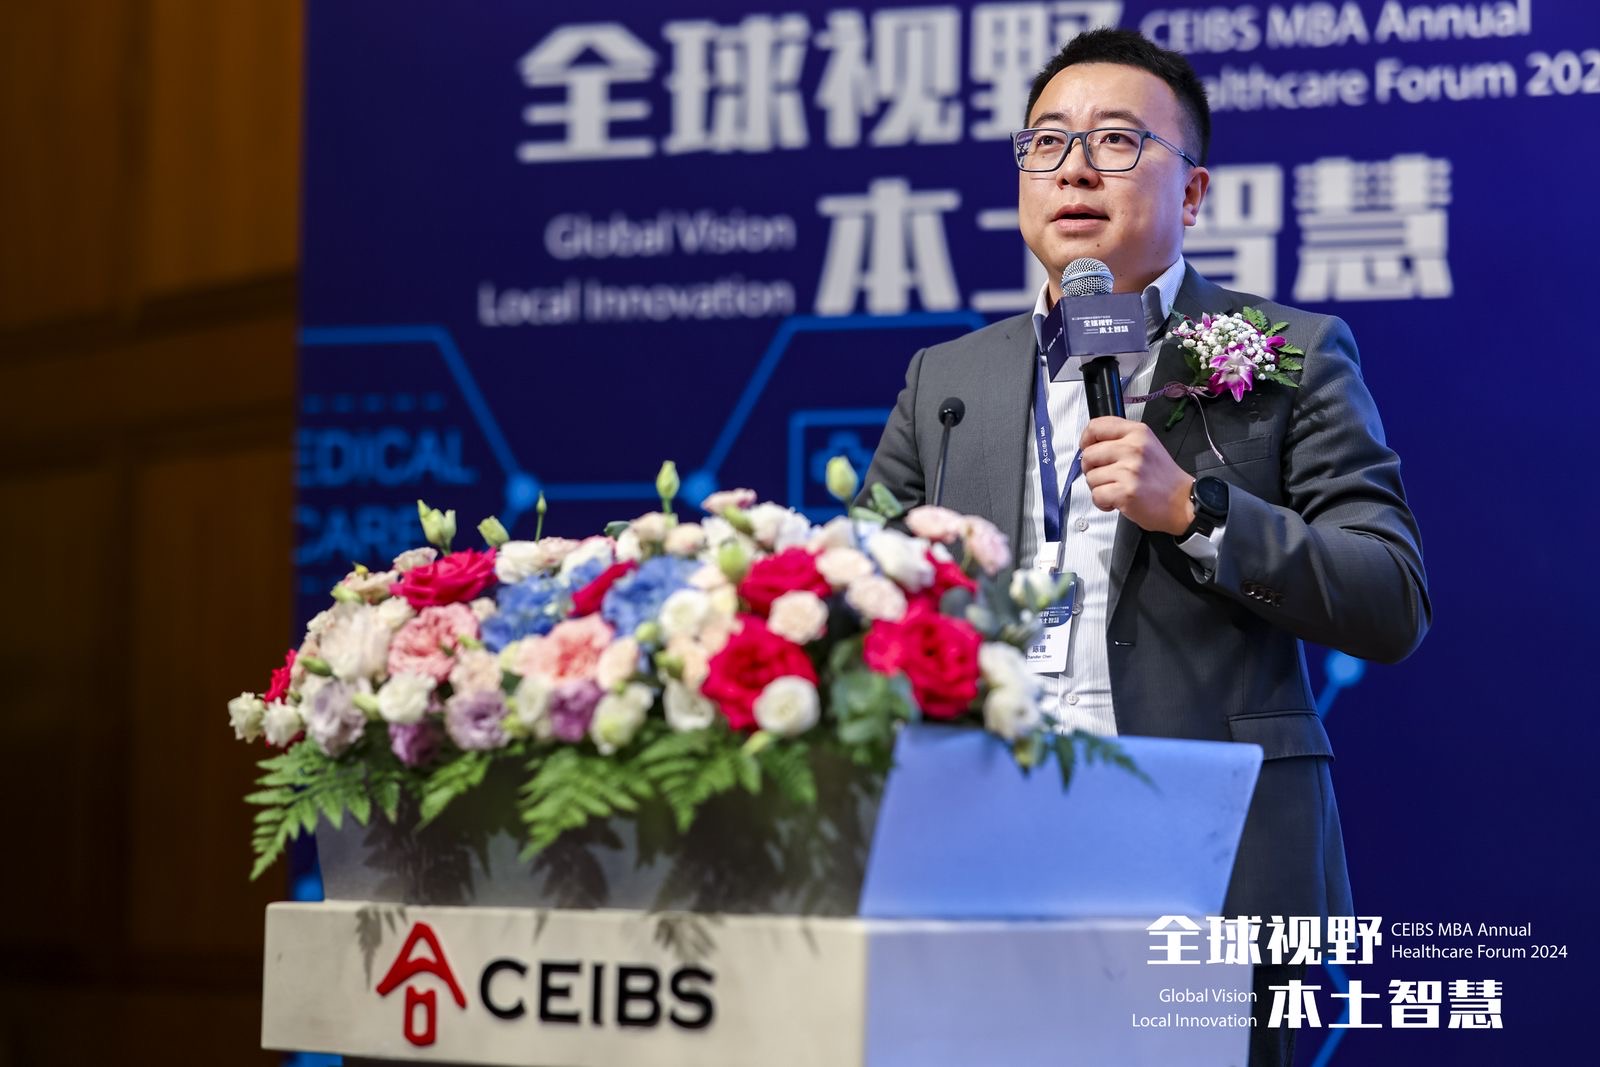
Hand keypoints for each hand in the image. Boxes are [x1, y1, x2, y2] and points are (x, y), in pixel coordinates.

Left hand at [1078, 417, 1194, 535]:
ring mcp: (1129, 470)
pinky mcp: (1125, 492)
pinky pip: (1096, 495)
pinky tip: (1117, 501)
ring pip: (1090, 477)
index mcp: (1137, 432)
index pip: (1096, 426)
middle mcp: (1133, 448)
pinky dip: (1102, 502)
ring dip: (1099, 487)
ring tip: (1117, 489)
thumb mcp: (1146, 445)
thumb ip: (1120, 440)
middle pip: (1088, 454)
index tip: (1088, 449)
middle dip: (1091, 469)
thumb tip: (1090, 445)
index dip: (1086, 440)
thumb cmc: (1162, 477)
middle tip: (1106, 476)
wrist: (1182, 502)